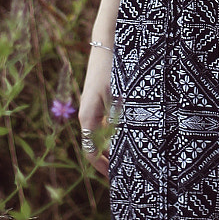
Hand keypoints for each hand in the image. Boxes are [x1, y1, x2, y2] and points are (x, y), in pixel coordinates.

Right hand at [79, 46, 119, 179]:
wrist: (108, 41)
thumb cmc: (114, 69)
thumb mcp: (120, 97)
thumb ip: (120, 122)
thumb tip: (124, 146)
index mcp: (88, 118)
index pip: (91, 153)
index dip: (103, 168)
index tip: (117, 178)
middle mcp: (87, 114)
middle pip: (96, 145)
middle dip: (110, 159)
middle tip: (127, 170)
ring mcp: (92, 106)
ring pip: (101, 133)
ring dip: (113, 144)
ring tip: (132, 154)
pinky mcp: (98, 98)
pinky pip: (104, 121)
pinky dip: (114, 131)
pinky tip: (130, 131)